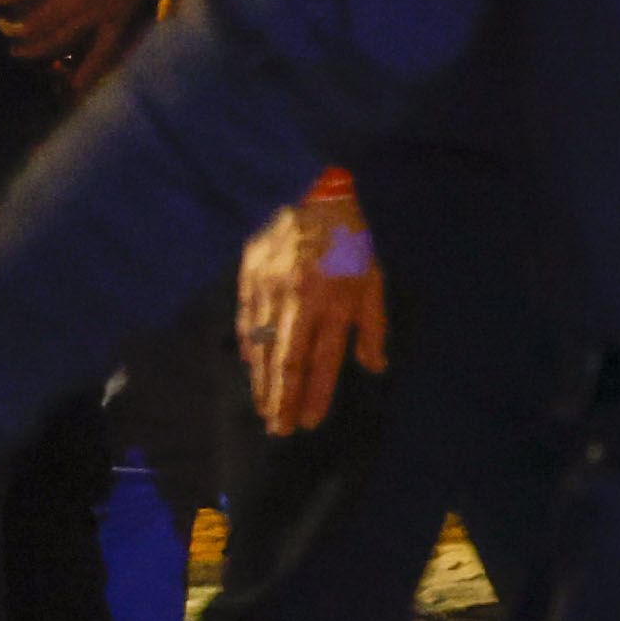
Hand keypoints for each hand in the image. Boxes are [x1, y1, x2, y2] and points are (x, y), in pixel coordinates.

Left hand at [0, 0, 165, 82]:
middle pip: (36, 23)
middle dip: (14, 29)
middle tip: (2, 28)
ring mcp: (98, 11)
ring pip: (62, 40)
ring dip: (38, 49)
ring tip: (19, 53)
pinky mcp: (120, 18)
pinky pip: (104, 51)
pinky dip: (90, 71)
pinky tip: (75, 87)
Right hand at [239, 175, 389, 434]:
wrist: (308, 191)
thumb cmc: (348, 239)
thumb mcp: (373, 279)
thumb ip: (373, 325)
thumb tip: (374, 366)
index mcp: (335, 301)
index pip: (323, 360)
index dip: (316, 395)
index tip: (310, 422)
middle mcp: (300, 299)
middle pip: (287, 360)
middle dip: (282, 399)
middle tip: (279, 429)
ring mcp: (270, 288)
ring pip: (262, 345)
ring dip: (262, 381)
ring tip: (264, 408)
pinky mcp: (249, 276)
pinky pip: (245, 320)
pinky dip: (247, 348)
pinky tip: (250, 368)